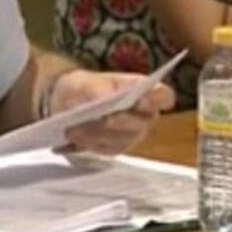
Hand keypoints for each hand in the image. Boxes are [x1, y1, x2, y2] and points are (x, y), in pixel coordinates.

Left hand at [51, 71, 175, 155]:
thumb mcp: (86, 81)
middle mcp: (144, 115)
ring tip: (74, 128)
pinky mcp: (117, 147)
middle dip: (118, 122)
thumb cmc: (83, 87)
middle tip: (100, 119)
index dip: (156, 100)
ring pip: (123, 139)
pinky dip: (90, 143)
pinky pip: (108, 149)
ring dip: (98, 134)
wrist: (66, 102)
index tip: (138, 102)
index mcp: (143, 90)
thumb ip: (99, 89)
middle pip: (142, 123)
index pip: (165, 96)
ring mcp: (132, 133)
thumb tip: (106, 99)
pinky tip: (75, 136)